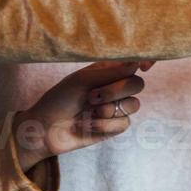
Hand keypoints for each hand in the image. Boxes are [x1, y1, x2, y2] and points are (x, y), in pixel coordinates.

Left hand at [11, 61, 150, 171]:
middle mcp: (114, 87)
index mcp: (107, 71)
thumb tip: (137, 63)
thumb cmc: (59, 99)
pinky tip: (86, 125)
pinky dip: (103, 125)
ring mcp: (116, 107)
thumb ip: (112, 72)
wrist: (45, 129)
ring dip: (108, 110)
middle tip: (91, 97)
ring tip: (88, 113)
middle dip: (115, 91)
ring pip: (133, 104)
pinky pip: (123, 123)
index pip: (134, 62)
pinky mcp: (114, 127)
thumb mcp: (83, 80)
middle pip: (137, 84)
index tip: (144, 67)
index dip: (145, 61)